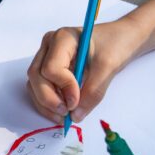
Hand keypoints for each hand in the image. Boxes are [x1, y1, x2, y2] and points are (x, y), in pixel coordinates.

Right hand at [25, 20, 140, 123]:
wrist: (120, 39)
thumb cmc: (115, 44)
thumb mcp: (108, 67)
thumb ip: (93, 92)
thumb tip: (76, 115)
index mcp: (62, 38)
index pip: (51, 68)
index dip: (63, 88)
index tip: (76, 102)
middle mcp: (49, 46)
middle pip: (36, 76)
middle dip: (49, 99)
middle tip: (66, 113)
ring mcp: (46, 57)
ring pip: (34, 84)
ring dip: (46, 104)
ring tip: (64, 116)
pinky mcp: (49, 68)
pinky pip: (40, 88)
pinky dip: (48, 103)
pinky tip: (62, 111)